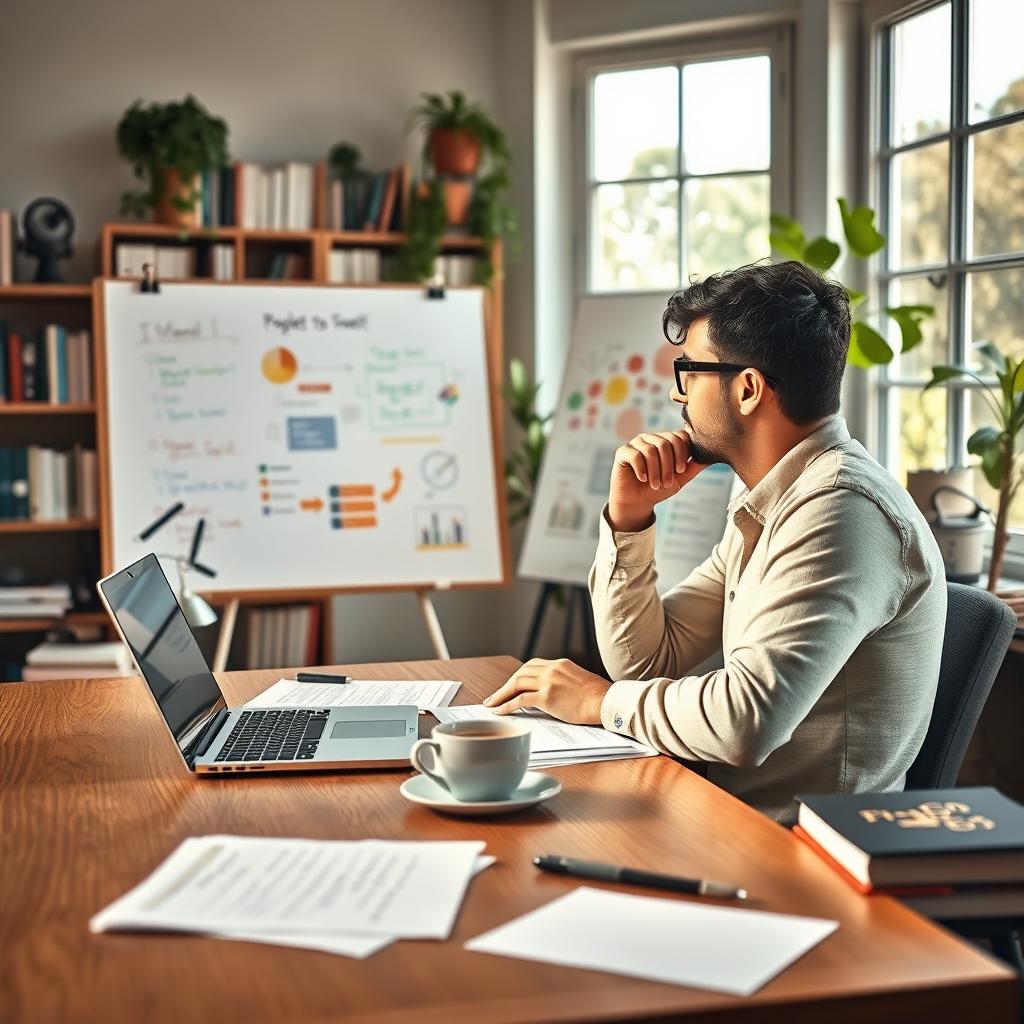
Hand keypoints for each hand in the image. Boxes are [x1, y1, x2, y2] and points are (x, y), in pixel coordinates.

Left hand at [483, 658, 609, 724]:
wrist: (606, 701)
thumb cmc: (597, 697)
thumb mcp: (578, 680)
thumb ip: (562, 681)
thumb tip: (550, 693)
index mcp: (559, 664)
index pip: (531, 666)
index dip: (518, 676)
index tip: (509, 685)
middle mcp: (551, 669)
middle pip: (520, 673)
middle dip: (505, 686)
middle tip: (493, 697)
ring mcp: (548, 681)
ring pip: (516, 683)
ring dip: (500, 695)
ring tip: (491, 705)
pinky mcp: (547, 696)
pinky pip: (520, 699)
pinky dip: (507, 705)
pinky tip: (499, 712)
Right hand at [608, 430, 709, 531]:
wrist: (637, 502)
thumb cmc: (658, 489)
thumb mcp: (679, 479)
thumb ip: (693, 467)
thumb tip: (711, 457)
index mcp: (667, 441)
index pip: (678, 436)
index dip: (682, 452)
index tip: (681, 470)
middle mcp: (652, 438)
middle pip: (665, 443)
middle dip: (668, 466)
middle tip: (667, 483)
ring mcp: (637, 443)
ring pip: (650, 450)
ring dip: (656, 471)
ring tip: (656, 485)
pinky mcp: (623, 452)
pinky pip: (635, 456)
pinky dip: (642, 470)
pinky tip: (643, 479)